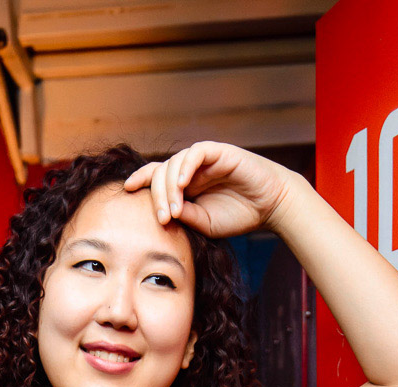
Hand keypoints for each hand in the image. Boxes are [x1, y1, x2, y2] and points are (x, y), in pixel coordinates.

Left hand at [122, 140, 294, 238]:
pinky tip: (183, 183)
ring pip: (174, 164)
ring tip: (175, 211)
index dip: (140, 181)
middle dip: (158, 197)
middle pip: (160, 173)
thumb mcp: (204, 224)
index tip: (127, 191)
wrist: (269, 207)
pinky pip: (195, 153)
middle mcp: (190, 169)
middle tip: (164, 219)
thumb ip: (184, 217)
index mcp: (184, 185)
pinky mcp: (218, 152)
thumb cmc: (238, 215)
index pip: (155, 178)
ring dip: (170, 188)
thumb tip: (164, 214)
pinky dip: (185, 167)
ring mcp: (202, 159)